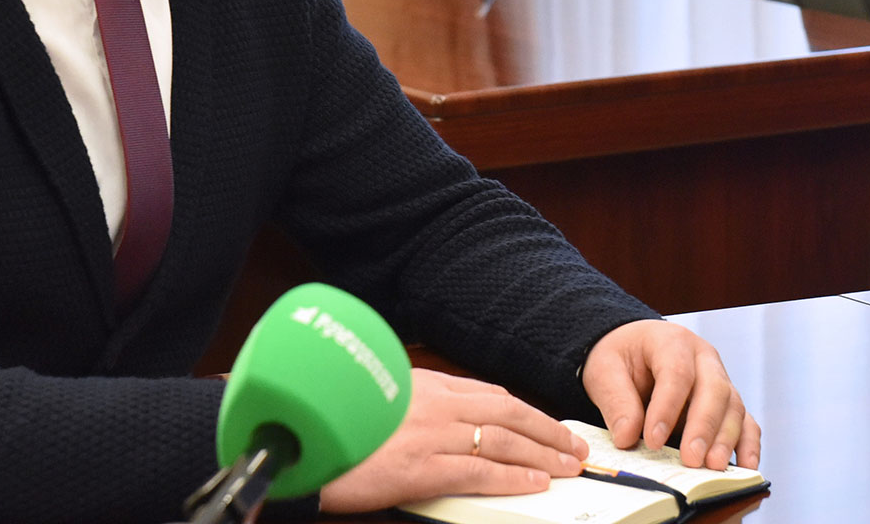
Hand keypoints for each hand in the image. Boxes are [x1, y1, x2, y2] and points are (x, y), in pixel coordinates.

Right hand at [318, 368, 587, 512]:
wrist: (294, 441)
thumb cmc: (333, 426)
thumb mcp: (379, 402)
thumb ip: (414, 405)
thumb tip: (442, 418)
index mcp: (423, 386)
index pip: (490, 395)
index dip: (527, 412)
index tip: (548, 424)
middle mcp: (433, 404)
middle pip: (508, 414)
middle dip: (547, 430)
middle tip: (575, 447)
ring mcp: (428, 435)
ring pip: (502, 441)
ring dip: (542, 454)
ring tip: (567, 466)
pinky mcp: (419, 468)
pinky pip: (478, 472)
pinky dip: (512, 477)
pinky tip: (534, 484)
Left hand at [582, 320, 759, 471]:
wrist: (633, 349)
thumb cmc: (621, 357)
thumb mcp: (604, 370)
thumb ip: (616, 401)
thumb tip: (627, 438)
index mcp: (672, 341)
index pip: (677, 373)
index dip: (667, 408)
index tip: (653, 440)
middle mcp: (703, 357)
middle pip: (714, 389)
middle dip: (703, 427)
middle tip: (691, 459)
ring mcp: (720, 378)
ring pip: (733, 406)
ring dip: (725, 439)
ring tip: (711, 467)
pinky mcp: (727, 402)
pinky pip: (746, 421)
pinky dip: (748, 444)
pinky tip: (746, 467)